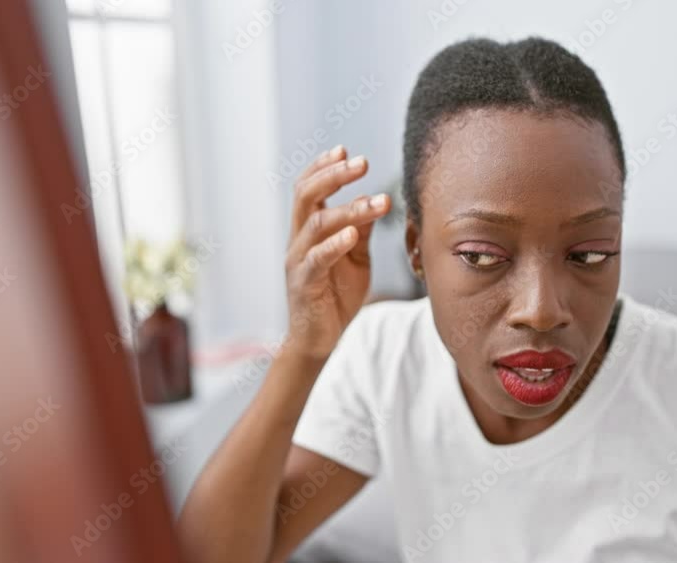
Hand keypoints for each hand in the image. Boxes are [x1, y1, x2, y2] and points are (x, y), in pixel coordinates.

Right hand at [284, 146, 390, 359]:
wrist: (318, 340)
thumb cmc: (336, 296)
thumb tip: (372, 199)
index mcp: (308, 231)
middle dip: (333, 175)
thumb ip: (360, 230)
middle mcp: (298, 240)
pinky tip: (352, 234)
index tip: (345, 150)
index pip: (308, 189)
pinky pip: (316, 259)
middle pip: (306, 195)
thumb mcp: (356, 258)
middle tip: (362, 162)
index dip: (323, 167)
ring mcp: (298, 261)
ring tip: (378, 202)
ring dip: (349, 208)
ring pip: (317, 223)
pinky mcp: (304, 284)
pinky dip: (334, 244)